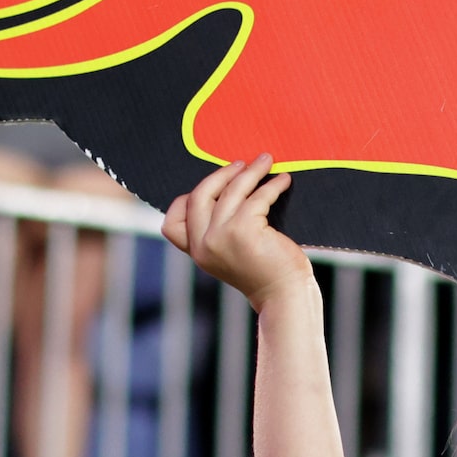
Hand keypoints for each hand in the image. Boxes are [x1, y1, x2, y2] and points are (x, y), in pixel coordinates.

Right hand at [163, 153, 313, 308]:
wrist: (283, 295)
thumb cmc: (264, 272)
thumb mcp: (229, 254)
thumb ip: (218, 232)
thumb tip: (227, 188)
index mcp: (197, 252)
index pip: (172, 223)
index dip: (185, 200)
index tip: (211, 186)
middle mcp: (203, 245)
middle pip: (198, 196)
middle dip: (220, 174)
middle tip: (242, 163)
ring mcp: (221, 237)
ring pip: (231, 190)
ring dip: (250, 171)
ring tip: (266, 161)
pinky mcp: (244, 230)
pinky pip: (257, 197)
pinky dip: (272, 185)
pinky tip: (283, 180)